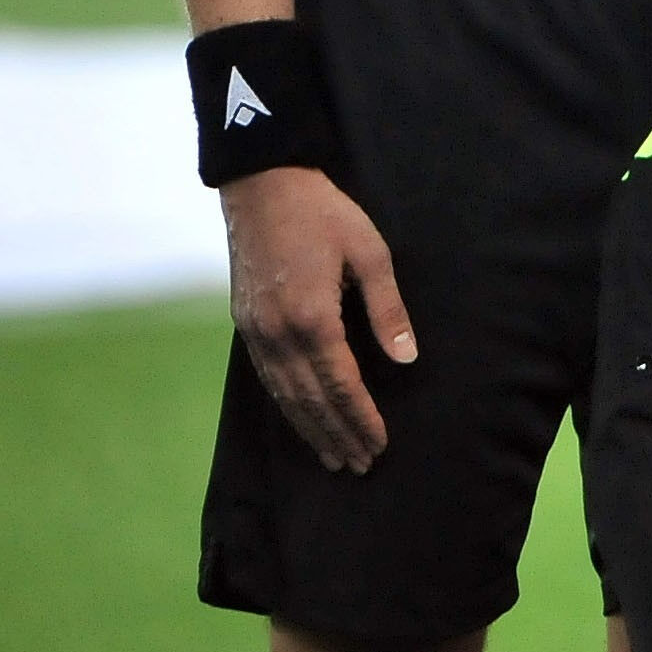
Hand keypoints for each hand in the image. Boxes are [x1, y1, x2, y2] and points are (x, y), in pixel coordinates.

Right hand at [219, 166, 415, 473]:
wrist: (263, 187)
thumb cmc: (325, 214)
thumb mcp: (371, 253)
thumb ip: (388, 309)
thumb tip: (406, 358)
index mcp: (313, 318)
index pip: (341, 385)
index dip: (362, 419)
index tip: (380, 445)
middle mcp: (278, 334)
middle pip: (311, 400)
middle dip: (337, 434)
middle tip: (360, 465)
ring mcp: (256, 331)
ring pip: (285, 395)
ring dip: (309, 428)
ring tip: (333, 456)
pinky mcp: (245, 324)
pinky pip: (266, 378)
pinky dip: (286, 405)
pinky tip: (300, 418)